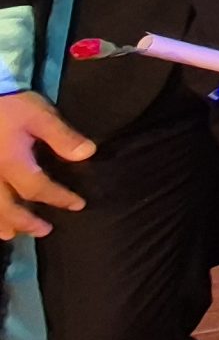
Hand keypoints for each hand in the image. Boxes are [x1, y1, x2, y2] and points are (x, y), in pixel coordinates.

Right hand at [0, 91, 93, 236]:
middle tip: (44, 231)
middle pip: (7, 207)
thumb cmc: (10, 104)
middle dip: (26, 222)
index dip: (58, 199)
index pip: (37, 189)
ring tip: (12, 235)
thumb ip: (63, 137)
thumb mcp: (40, 115)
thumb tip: (88, 154)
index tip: (78, 205)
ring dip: (1, 223)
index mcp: (11, 163)